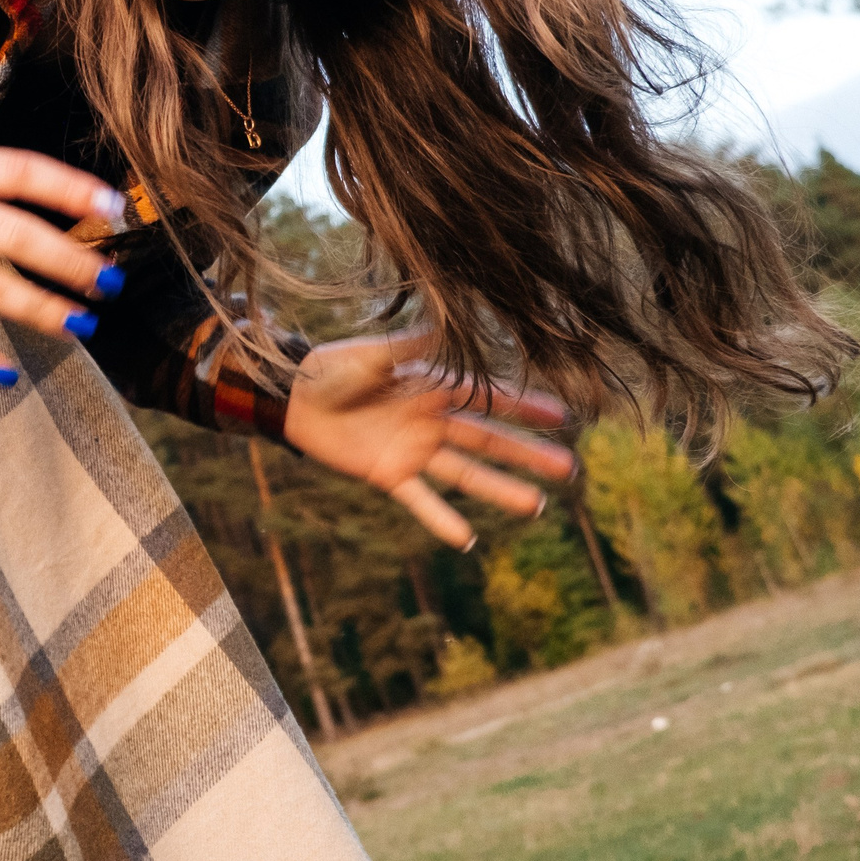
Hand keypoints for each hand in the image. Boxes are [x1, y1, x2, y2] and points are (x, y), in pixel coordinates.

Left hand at [282, 334, 577, 548]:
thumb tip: (448, 320)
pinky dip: (441, 520)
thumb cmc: (331, 367)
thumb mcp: (373, 354)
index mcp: (434, 386)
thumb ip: (411, 345)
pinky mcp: (389, 474)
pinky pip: (421, 500)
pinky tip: (466, 540)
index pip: (489, 398)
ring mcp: (414, 450)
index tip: (564, 416)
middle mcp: (432, 420)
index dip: (526, 407)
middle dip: (528, 454)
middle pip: (489, 440)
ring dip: (500, 489)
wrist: (290, 396)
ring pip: (466, 473)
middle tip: (569, 469)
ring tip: (536, 506)